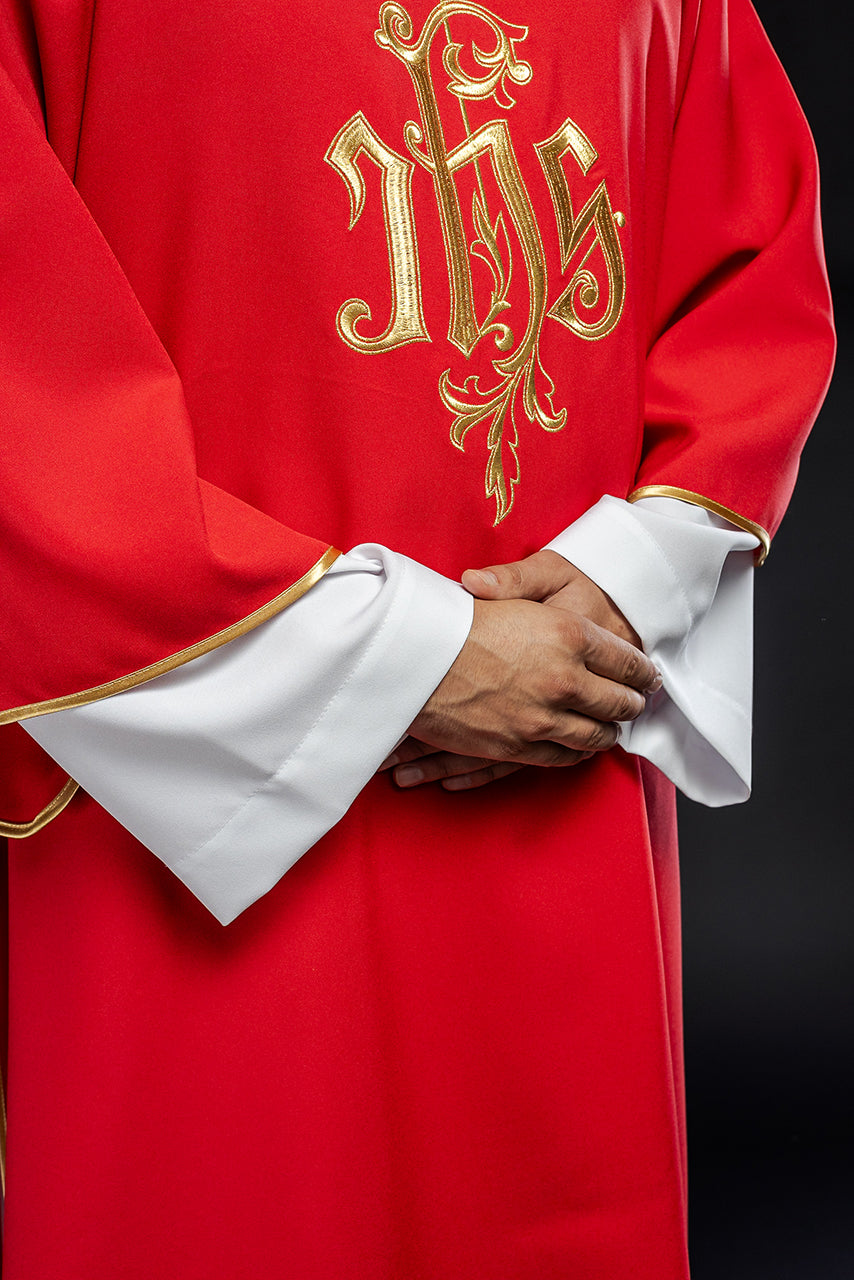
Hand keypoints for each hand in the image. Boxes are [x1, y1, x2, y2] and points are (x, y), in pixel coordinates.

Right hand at [383, 551, 653, 790]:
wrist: (411, 659)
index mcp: (568, 634)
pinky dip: (580, 751)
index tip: (647, 674)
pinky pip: (566, 756)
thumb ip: (549, 604)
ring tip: (614, 725)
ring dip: (610, 730)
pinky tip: (583, 745)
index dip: (642, 669)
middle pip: (620, 701)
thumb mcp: (508, 592)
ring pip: (598, 734)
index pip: (627, 660)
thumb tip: (572, 610)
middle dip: (633, 702)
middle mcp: (565, 678)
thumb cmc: (454, 620)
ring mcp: (544, 717)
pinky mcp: (520, 746)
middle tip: (638, 700)